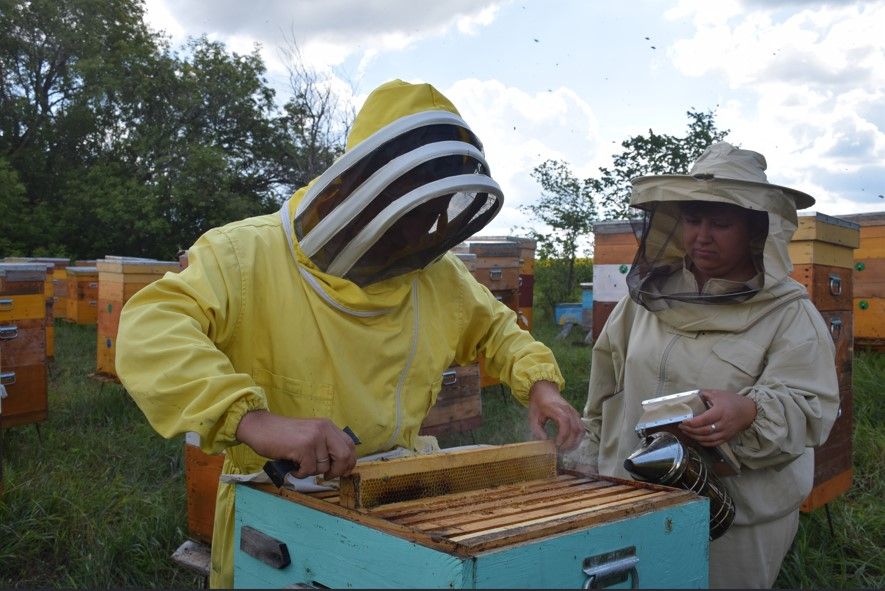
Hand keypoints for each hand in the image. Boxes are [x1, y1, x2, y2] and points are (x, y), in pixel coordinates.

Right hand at [236, 410, 356, 478]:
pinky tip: (292, 466)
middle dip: (337, 471)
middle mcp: (324, 429)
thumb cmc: (283, 435)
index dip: (349, 462)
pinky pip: (309, 470)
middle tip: (326, 476)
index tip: (343, 472)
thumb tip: (342, 465)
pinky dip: (300, 473)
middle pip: (344, 456)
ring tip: (299, 464)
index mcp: (328, 426)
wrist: (260, 427)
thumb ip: (325, 445)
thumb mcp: (310, 434)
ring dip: (311, 472)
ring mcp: (314, 437)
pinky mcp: (303, 447)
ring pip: (324, 467)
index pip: (350, 445)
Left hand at [527, 381, 583, 450]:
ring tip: (565, 449)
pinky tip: (570, 444)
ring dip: (575, 442)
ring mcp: (574, 413)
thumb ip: (537, 430)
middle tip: (560, 451)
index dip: (562, 436)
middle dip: (569, 443)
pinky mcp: (576, 415)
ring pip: (581, 430)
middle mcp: (568, 410)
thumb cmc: (538, 404)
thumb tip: (545, 442)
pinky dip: (578, 438)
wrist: (544, 390)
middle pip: (575, 428)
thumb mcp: (533, 417)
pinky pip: (581, 428)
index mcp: (557, 409)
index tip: (556, 445)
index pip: (565, 423)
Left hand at [679, 389, 756, 446]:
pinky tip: (696, 439)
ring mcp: (725, 432)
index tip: (683, 421)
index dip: (692, 422)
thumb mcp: (718, 394)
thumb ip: (704, 394)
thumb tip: (691, 395)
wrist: (749, 411)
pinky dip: (703, 443)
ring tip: (686, 432)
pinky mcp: (727, 437)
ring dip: (694, 437)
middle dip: (690, 430)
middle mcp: (723, 424)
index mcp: (720, 411)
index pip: (703, 420)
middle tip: (681, 427)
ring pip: (707, 439)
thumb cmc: (732, 401)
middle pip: (703, 431)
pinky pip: (714, 443)